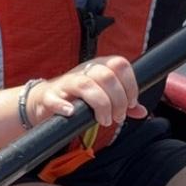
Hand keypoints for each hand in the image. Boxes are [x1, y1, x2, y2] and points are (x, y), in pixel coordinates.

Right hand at [28, 56, 146, 128]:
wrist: (43, 101)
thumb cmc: (76, 98)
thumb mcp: (102, 97)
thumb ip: (122, 103)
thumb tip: (142, 111)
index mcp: (98, 67)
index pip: (120, 65)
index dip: (130, 85)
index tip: (131, 103)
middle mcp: (83, 71)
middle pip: (107, 76)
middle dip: (118, 100)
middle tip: (117, 117)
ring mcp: (65, 83)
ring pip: (87, 84)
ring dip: (100, 104)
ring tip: (104, 120)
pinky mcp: (49, 97)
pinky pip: (56, 99)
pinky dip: (64, 106)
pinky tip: (72, 113)